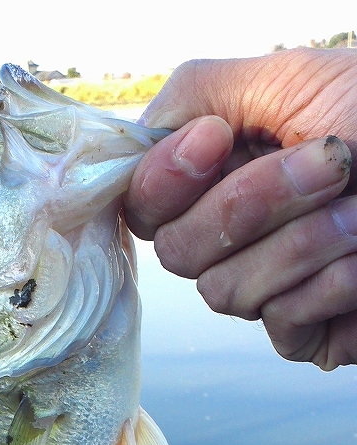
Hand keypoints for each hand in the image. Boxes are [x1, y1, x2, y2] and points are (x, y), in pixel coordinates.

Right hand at [124, 49, 356, 369]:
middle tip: (332, 163)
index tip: (218, 142)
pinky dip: (330, 286)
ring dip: (303, 244)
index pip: (143, 204)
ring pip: (227, 292)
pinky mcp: (305, 332)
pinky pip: (281, 323)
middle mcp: (228, 240)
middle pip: (180, 251)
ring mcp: (265, 288)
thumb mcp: (293, 80)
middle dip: (254, 204)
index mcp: (215, 178)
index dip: (165, 182)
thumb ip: (201, 95)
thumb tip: (144, 138)